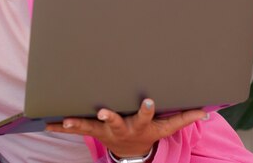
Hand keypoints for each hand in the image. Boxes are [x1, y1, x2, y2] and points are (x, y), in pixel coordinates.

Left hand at [46, 99, 206, 158]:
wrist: (131, 152)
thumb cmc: (148, 133)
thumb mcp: (167, 128)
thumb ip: (184, 117)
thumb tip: (206, 112)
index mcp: (140, 125)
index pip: (146, 115)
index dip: (148, 109)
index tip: (148, 100)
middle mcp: (121, 128)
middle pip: (115, 122)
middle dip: (109, 117)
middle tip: (102, 112)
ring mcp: (104, 131)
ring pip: (90, 127)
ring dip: (78, 124)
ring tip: (67, 120)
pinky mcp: (91, 131)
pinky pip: (74, 128)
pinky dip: (61, 125)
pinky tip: (46, 122)